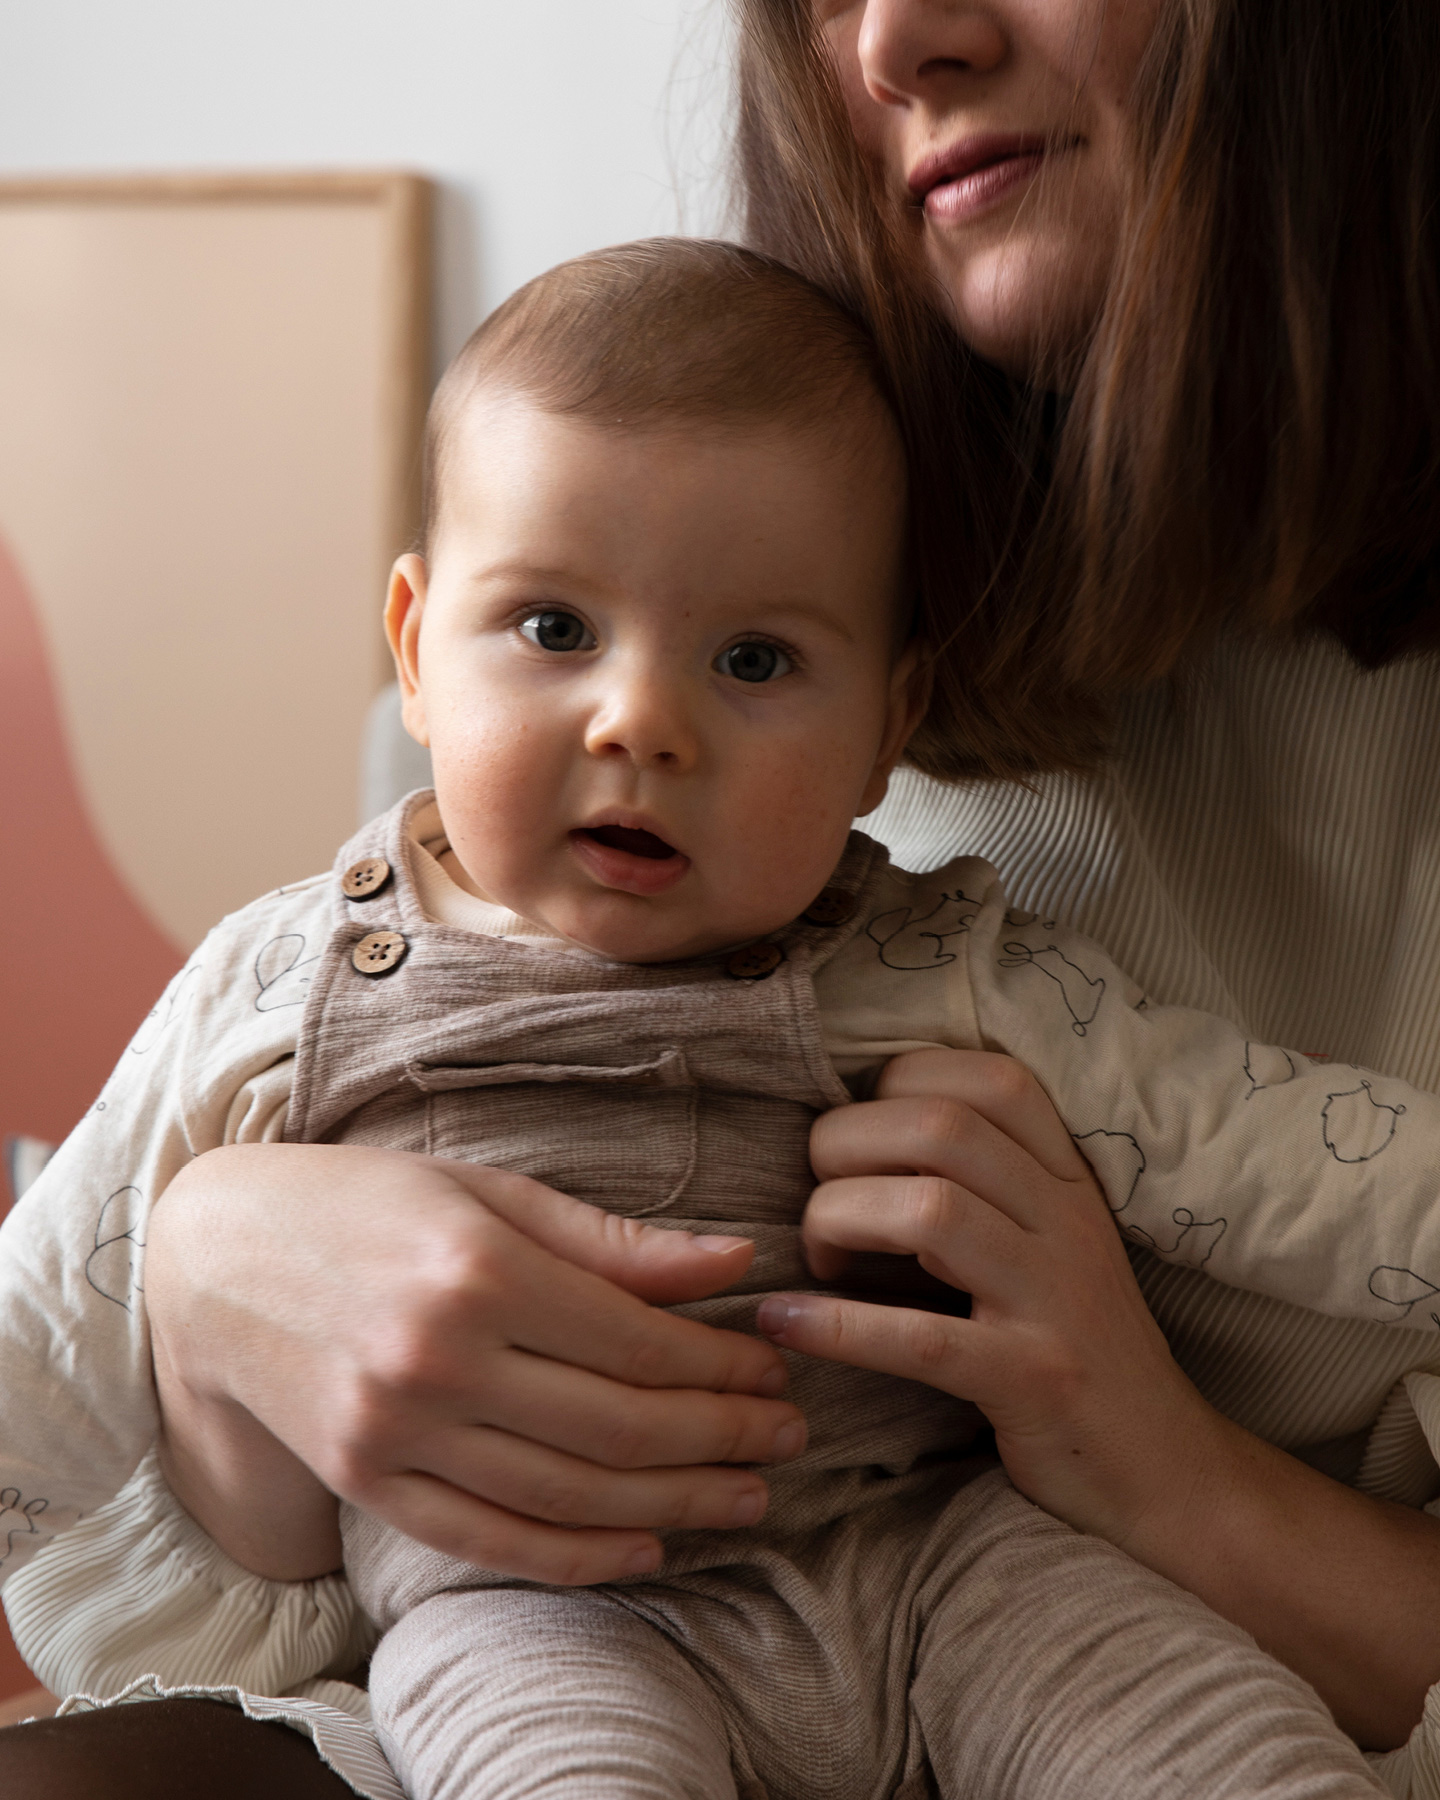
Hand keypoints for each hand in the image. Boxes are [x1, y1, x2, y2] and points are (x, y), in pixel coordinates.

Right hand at [147, 1145, 804, 1585]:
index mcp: (478, 1270)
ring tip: (747, 1495)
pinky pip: (492, 1540)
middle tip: (787, 1435)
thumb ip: (613, 1240)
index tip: (774, 1369)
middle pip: (619, 1425)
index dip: (722, 1366)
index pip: (639, 1343)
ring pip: (570, 1493)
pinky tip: (647, 1546)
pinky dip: (578, 1556)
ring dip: (676, 1503)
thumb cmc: (367, 1202)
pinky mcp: (368, 1485)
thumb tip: (736, 1261)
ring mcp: (398, 1434)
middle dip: (722, 1436)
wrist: (218, 1258)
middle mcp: (439, 1360)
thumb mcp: (490, 1192)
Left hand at [758, 1047, 1215, 1542]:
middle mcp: (1068, 1222)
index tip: (854, 1136)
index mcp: (1068, 1181)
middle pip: (940, 1127)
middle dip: (844, 1145)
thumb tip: (858, 1135)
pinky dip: (838, 1326)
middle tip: (816, 1202)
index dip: (898, 1084)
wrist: (1166, 1472)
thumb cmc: (1073, 1348)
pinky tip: (784, 1322)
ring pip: (932, 1211)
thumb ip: (986, 1186)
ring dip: (839, 1220)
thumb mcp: (1047, 1246)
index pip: (987, 1078)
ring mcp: (1057, 1299)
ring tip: (815, 1261)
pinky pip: (923, 1339)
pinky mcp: (1037, 1380)